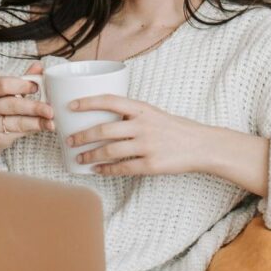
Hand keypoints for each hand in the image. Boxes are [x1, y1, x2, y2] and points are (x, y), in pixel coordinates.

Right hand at [0, 62, 54, 152]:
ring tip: (51, 122)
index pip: (3, 85)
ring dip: (36, 122)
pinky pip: (17, 133)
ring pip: (16, 122)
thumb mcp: (9, 91)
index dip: (21, 86)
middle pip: (11, 105)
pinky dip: (32, 129)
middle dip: (33, 107)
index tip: (37, 87)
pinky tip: (44, 127)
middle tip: (50, 110)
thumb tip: (39, 66)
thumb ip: (24, 79)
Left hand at [65, 95, 212, 176]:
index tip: (70, 106)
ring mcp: (147, 146)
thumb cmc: (175, 128)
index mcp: (142, 109)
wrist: (201, 145)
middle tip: (69, 140)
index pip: (109, 100)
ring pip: (109, 151)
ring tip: (79, 157)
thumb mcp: (154, 113)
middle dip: (82, 136)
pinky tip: (97, 170)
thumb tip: (103, 119)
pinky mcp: (151, 165)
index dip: (87, 102)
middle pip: (104, 130)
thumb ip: (131, 116)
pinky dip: (106, 170)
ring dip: (90, 155)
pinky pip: (123, 168)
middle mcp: (143, 126)